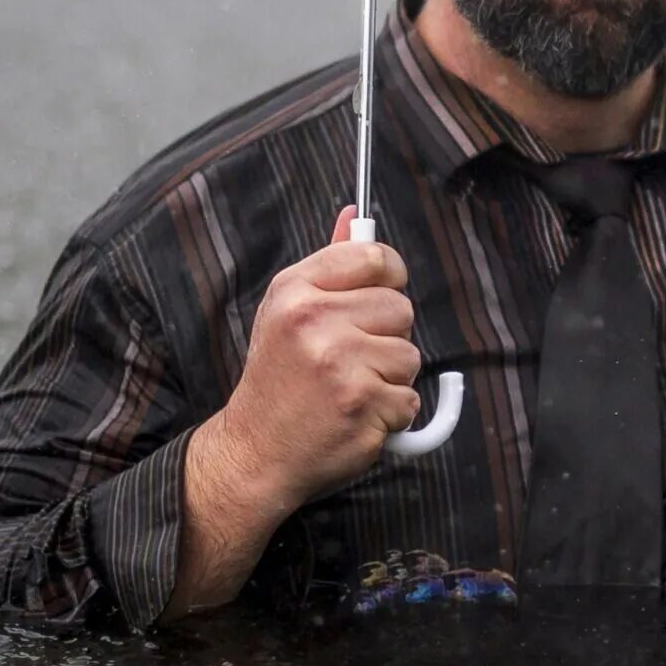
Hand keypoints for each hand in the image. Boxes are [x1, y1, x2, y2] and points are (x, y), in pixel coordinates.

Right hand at [202, 206, 423, 515]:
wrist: (256, 452)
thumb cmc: (278, 379)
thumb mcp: (287, 312)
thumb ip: (328, 264)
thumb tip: (353, 213)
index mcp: (295, 290)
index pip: (374, 256)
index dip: (388, 276)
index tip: (380, 295)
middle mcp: (314, 320)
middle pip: (400, 307)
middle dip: (386, 336)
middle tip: (349, 359)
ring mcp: (339, 362)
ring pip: (410, 355)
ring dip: (389, 378)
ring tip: (349, 389)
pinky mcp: (362, 403)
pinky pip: (409, 399)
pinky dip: (390, 414)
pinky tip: (354, 416)